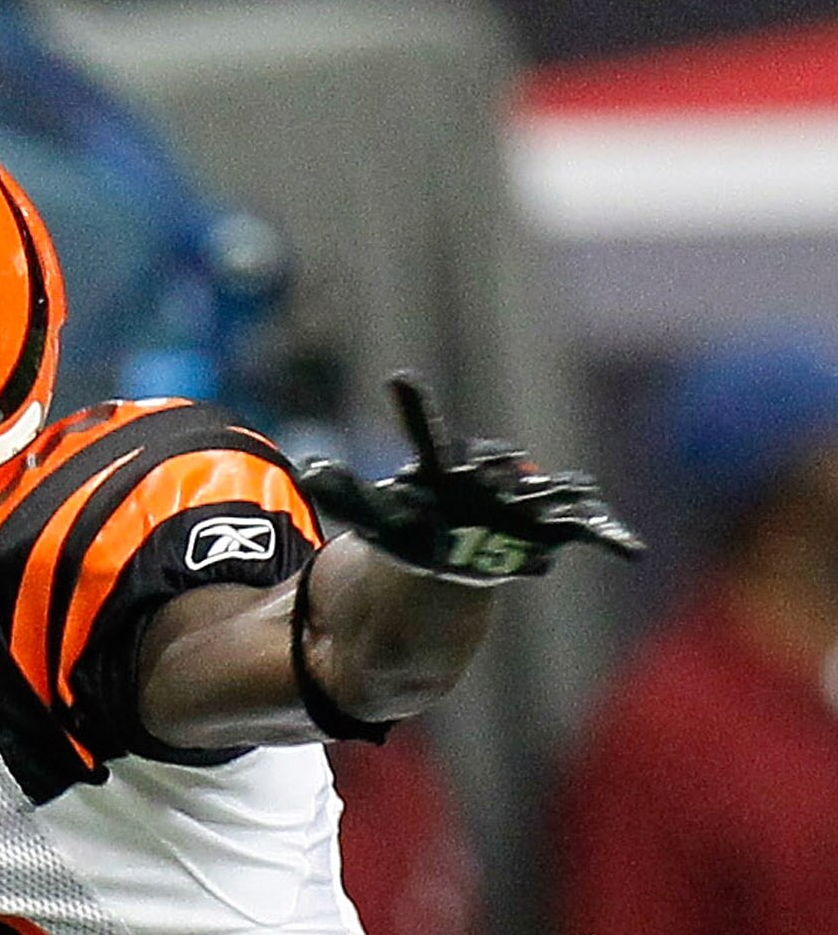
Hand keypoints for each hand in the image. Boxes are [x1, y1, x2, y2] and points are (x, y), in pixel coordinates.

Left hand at [298, 374, 643, 582]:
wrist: (452, 552)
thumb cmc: (411, 525)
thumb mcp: (375, 518)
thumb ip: (345, 495)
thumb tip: (306, 468)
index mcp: (441, 472)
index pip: (427, 440)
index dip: (415, 413)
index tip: (398, 382)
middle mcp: (487, 481)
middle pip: (494, 468)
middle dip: (497, 470)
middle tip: (495, 469)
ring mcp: (522, 505)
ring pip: (545, 498)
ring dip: (556, 501)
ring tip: (570, 504)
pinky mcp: (551, 531)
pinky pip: (586, 531)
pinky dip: (607, 536)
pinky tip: (628, 548)